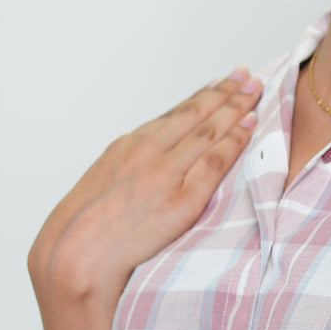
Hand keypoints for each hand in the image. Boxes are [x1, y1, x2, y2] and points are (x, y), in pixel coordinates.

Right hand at [28, 67, 261, 312]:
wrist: (75, 254)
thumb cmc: (83, 229)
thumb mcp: (102, 186)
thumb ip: (129, 170)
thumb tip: (146, 170)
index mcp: (127, 146)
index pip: (173, 115)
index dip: (200, 97)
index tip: (219, 83)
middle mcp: (147, 151)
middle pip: (194, 113)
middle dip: (224, 92)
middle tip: (246, 75)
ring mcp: (165, 173)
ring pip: (209, 130)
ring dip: (235, 107)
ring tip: (255, 91)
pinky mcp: (182, 198)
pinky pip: (215, 161)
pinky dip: (235, 140)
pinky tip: (250, 126)